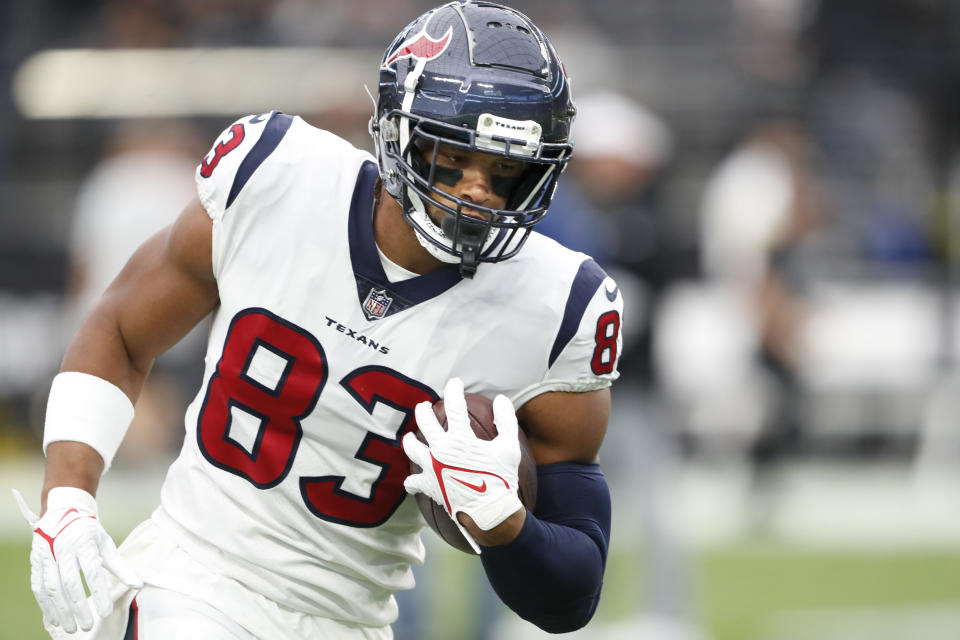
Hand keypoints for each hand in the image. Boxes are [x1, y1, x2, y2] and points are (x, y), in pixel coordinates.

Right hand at [12, 486, 141, 632]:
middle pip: (70, 583)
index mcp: (84, 542)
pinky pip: (38, 586)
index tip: (106, 611)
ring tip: (70, 627)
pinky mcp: (36, 561)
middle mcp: (63, 548)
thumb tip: (138, 584)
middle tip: (87, 626)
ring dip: (60, 610)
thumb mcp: (106, 544)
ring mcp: (47, 555)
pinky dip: (45, 604)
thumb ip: (120, 566)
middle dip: (78, 607)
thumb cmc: (89, 533)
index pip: (93, 572)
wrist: (63, 512)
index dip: (99, 593)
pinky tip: (54, 618)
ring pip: (52, 587)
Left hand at [402, 378, 523, 552]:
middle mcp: (441, 449)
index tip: (455, 383)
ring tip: (410, 437)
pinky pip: (413, 482)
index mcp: (460, 438)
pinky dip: (411, 480)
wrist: (489, 513)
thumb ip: (506, 421)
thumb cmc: (501, 479)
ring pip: (412, 448)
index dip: (454, 390)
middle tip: (425, 406)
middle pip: (425, 422)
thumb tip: (501, 399)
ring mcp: (432, 468)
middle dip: (423, 410)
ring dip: (410, 440)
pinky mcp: (429, 486)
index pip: (454, 405)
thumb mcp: (509, 448)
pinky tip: (411, 479)